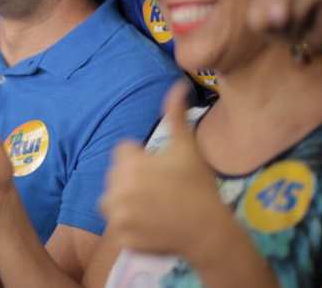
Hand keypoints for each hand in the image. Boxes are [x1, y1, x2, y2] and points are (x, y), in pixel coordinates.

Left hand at [100, 82, 227, 258]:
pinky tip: (153, 225)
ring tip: (154, 207)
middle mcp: (116, 188)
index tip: (161, 170)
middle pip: (116, 177)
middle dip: (133, 180)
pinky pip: (119, 227)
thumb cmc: (198, 186)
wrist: (208, 232)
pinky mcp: (121, 237)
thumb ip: (175, 115)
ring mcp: (117, 216)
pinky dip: (131, 227)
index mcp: (129, 164)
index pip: (123, 153)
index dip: (142, 159)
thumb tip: (178, 84)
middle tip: (162, 190)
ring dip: (127, 203)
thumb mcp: (187, 148)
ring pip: (113, 202)